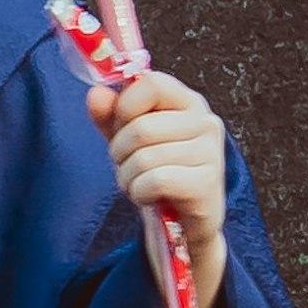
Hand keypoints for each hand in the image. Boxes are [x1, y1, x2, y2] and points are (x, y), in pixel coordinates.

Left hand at [82, 55, 229, 307]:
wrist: (183, 224)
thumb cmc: (157, 172)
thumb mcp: (127, 140)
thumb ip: (109, 114)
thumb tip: (96, 93)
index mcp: (188, 102)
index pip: (151, 83)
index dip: (125, 106)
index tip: (122, 126)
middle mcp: (206, 122)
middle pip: (141, 127)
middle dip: (120, 152)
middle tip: (128, 165)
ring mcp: (211, 153)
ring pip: (144, 157)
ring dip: (128, 177)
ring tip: (139, 183)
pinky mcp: (207, 184)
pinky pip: (155, 181)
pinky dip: (140, 192)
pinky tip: (149, 197)